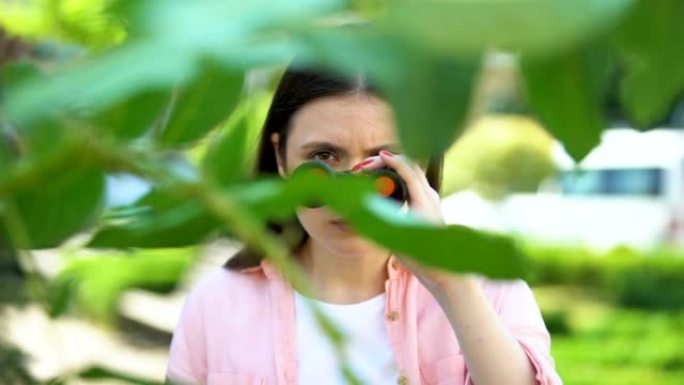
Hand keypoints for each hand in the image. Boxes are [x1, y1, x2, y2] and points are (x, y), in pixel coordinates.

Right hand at [353, 150, 469, 292]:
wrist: (443, 272)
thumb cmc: (421, 258)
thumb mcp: (397, 237)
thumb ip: (381, 218)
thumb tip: (360, 206)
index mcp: (423, 201)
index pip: (407, 170)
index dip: (389, 161)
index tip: (372, 160)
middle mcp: (430, 196)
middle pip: (410, 166)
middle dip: (388, 162)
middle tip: (366, 167)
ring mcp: (431, 199)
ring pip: (412, 173)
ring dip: (393, 169)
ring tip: (372, 173)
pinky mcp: (429, 205)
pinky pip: (413, 183)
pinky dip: (398, 177)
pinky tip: (385, 185)